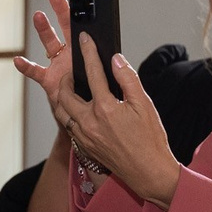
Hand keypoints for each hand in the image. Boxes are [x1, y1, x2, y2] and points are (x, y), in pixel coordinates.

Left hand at [15, 1, 183, 205]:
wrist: (148, 173)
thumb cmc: (150, 140)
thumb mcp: (145, 105)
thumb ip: (128, 79)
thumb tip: (116, 60)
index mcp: (106, 108)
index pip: (93, 73)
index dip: (88, 52)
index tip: (84, 38)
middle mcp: (89, 122)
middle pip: (65, 93)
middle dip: (66, 78)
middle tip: (72, 70)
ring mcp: (84, 136)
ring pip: (61, 112)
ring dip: (61, 97)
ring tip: (69, 88)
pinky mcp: (84, 146)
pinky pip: (68, 126)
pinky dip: (67, 114)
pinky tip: (77, 110)